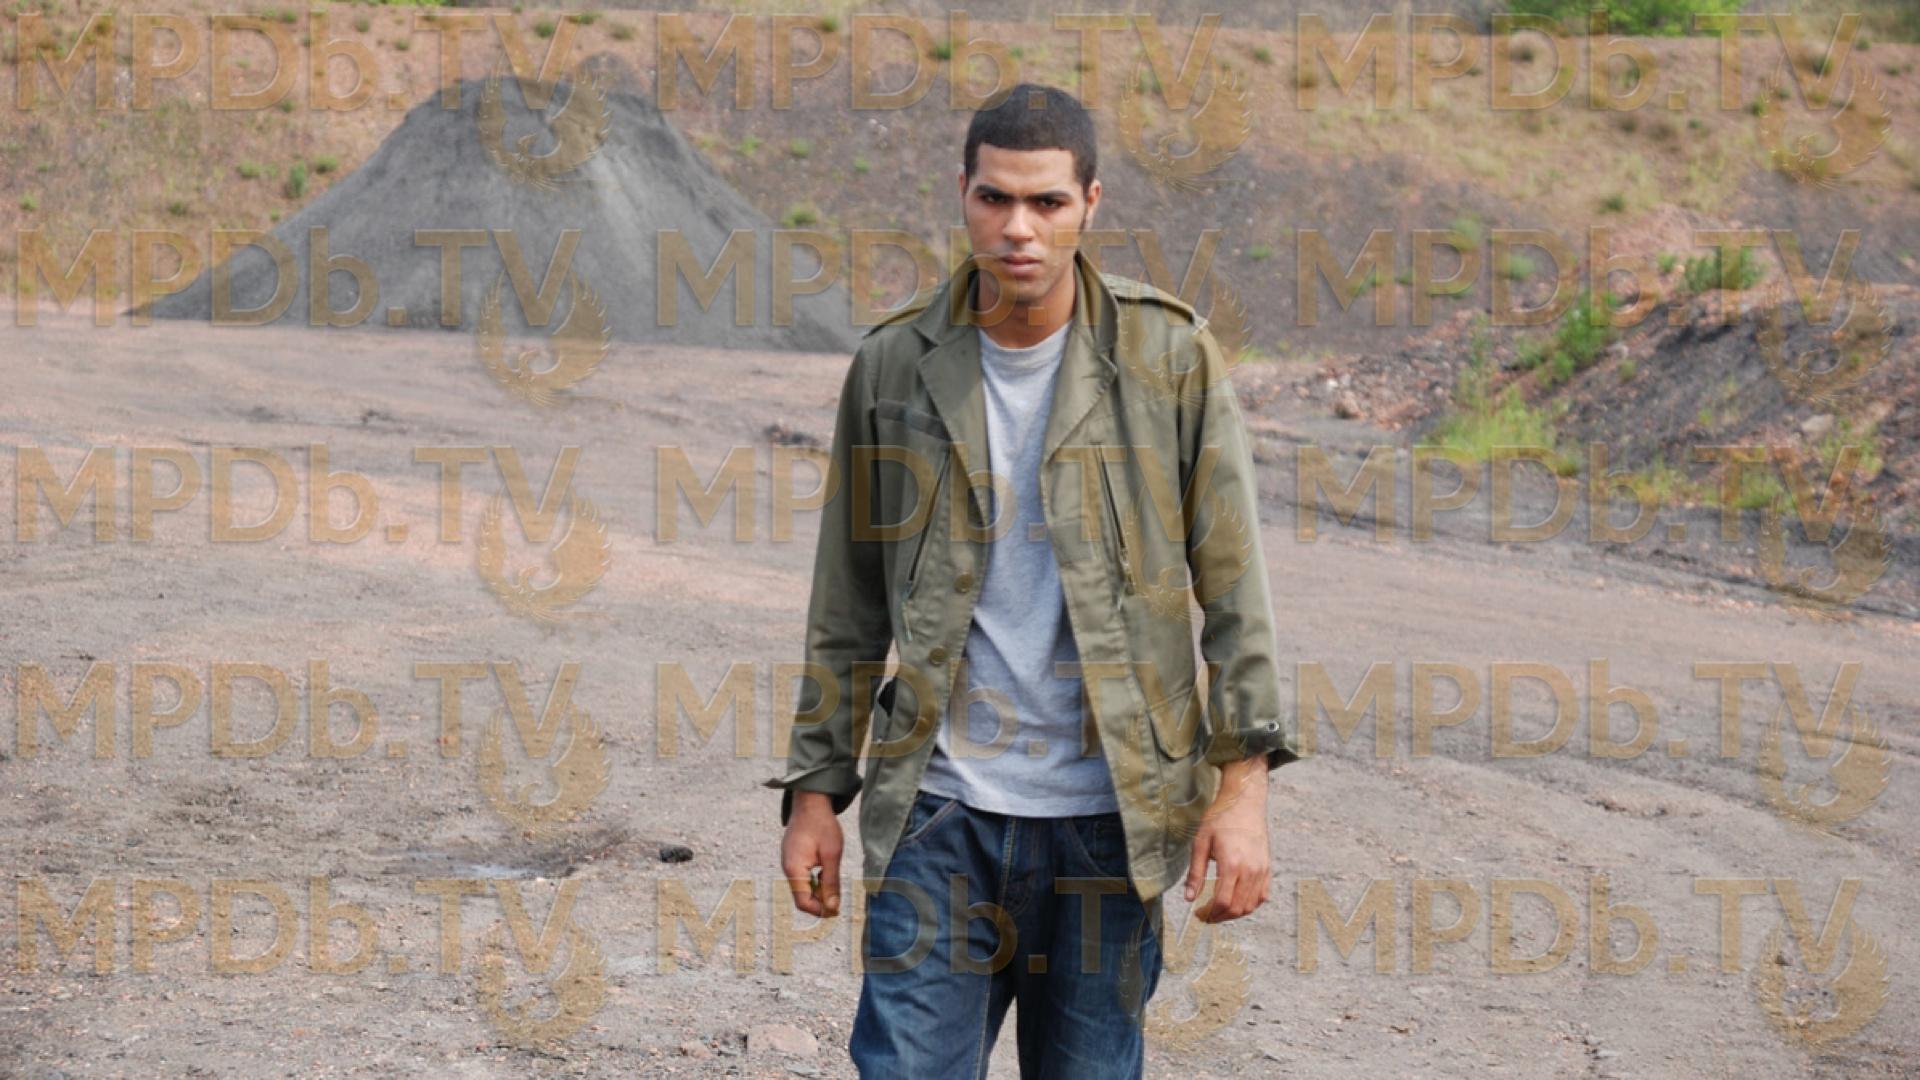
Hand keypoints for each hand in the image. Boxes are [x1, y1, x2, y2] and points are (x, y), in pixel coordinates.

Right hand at [782, 790, 843, 917]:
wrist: (810, 801)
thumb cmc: (822, 825)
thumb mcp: (832, 854)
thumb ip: (831, 882)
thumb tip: (833, 908)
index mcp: (794, 869)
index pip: (803, 903)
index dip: (820, 911)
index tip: (837, 910)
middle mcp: (787, 869)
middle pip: (802, 897)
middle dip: (821, 900)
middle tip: (839, 894)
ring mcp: (788, 863)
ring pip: (803, 887)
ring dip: (819, 889)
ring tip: (833, 876)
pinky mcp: (793, 858)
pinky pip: (802, 877)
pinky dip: (815, 879)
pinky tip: (826, 868)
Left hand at [1182, 756, 1270, 923]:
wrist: (1245, 803)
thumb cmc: (1221, 819)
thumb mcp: (1200, 842)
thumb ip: (1195, 873)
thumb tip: (1189, 898)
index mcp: (1231, 863)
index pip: (1222, 901)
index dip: (1209, 913)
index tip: (1198, 914)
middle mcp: (1250, 870)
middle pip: (1237, 907)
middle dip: (1220, 917)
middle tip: (1206, 915)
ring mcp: (1261, 870)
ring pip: (1250, 905)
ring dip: (1234, 913)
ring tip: (1219, 911)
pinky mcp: (1267, 868)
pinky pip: (1262, 896)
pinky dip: (1249, 905)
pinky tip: (1236, 902)